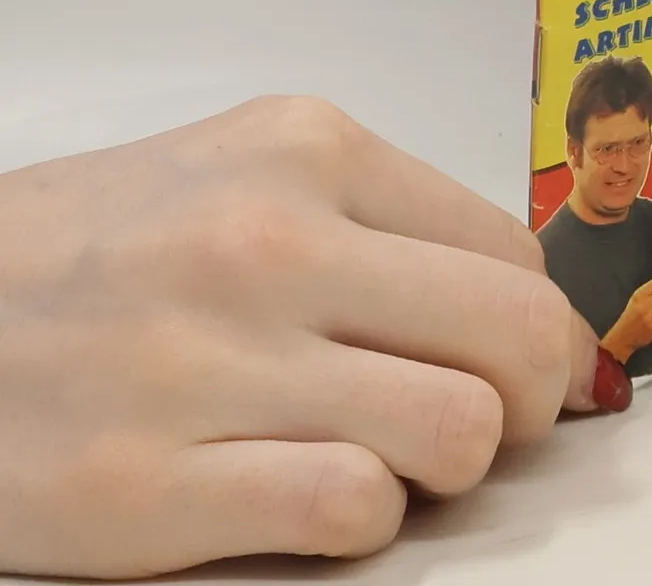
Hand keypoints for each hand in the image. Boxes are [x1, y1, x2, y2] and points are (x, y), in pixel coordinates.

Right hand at [0, 96, 602, 576]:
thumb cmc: (97, 252)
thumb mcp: (241, 174)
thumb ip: (379, 222)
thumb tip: (525, 308)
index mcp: (306, 150)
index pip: (508, 249)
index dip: (531, 322)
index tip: (515, 361)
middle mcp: (268, 239)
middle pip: (515, 331)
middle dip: (534, 396)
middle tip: (496, 424)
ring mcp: (209, 362)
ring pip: (458, 428)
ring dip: (452, 466)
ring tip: (397, 460)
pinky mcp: (146, 486)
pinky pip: (353, 511)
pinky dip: (367, 521)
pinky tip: (321, 498)